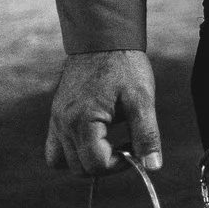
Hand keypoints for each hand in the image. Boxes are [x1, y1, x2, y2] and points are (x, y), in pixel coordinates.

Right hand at [44, 50, 160, 175]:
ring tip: (111, 142)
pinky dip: (73, 151)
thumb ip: (147, 134)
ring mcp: (55, 120)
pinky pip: (55, 147)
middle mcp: (62, 124)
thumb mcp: (142, 99)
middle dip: (105, 164)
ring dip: (87, 161)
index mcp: (82, 121)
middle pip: (78, 168)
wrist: (103, 39)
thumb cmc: (124, 65)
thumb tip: (153, 165)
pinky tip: (97, 135)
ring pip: (62, 162)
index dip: (119, 165)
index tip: (135, 149)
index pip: (95, 164)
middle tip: (127, 145)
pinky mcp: (56, 115)